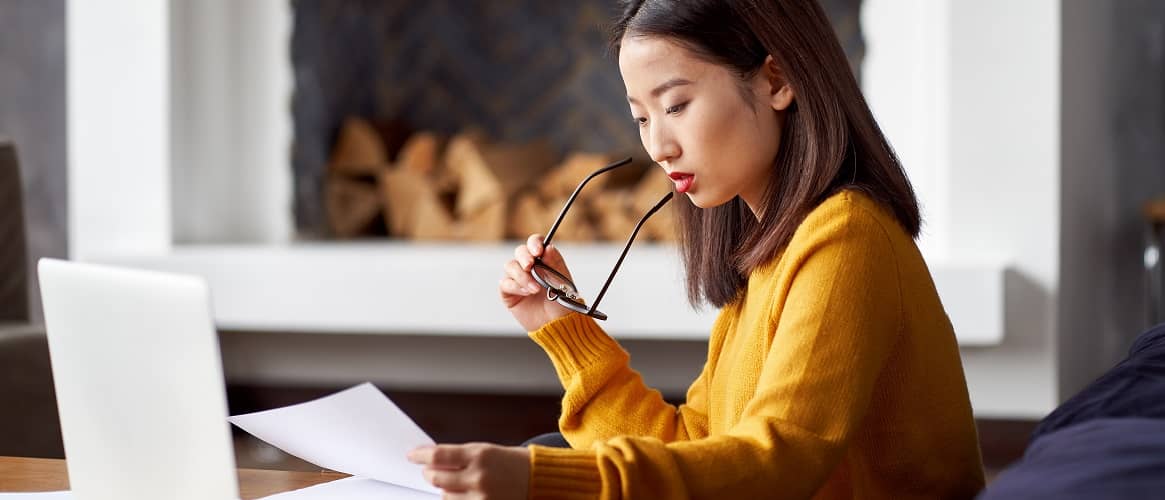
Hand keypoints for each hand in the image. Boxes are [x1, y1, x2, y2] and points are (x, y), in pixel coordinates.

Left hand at [407, 443, 529, 499]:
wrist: (537, 479)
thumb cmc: (508, 462)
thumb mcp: (485, 451)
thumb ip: (459, 456)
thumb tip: (430, 461)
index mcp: (479, 455)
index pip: (439, 455)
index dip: (420, 456)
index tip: (412, 455)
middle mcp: (479, 476)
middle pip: (436, 478)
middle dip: (428, 474)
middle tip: (427, 470)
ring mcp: (481, 496)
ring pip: (444, 495)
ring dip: (444, 489)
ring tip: (456, 482)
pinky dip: (455, 499)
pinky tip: (461, 493)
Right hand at [499, 234, 574, 330]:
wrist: (556, 326)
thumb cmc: (562, 304)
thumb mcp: (563, 282)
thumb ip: (556, 264)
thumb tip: (549, 248)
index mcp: (543, 261)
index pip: (535, 243)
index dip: (534, 243)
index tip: (538, 251)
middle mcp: (529, 267)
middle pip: (520, 251)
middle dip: (524, 257)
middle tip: (530, 265)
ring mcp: (517, 279)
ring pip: (510, 266)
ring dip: (522, 276)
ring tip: (535, 289)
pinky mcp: (508, 292)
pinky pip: (505, 283)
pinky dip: (516, 286)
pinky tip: (527, 293)